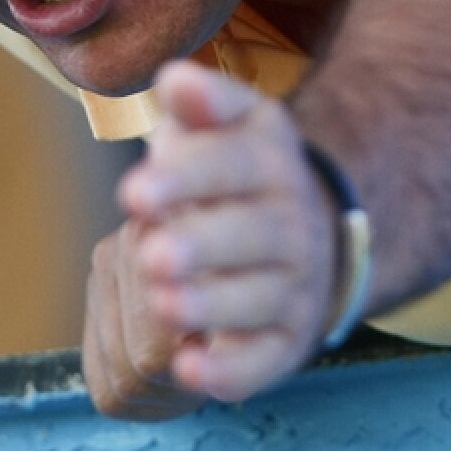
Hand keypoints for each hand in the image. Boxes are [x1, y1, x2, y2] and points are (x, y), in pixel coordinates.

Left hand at [82, 61, 339, 417]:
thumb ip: (202, 100)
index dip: (188, 178)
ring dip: (212, 305)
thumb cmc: (244, 174)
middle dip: (202, 246)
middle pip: (253, 236)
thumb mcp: (234, 123)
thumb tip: (173, 79)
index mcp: (272, 163)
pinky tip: (192, 369)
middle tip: (154, 254)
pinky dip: (234, 370)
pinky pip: (267, 360)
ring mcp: (295, 287)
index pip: (234, 166)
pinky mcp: (287, 341)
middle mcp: (293, 225)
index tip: (134, 190)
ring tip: (164, 304)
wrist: (317, 234)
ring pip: (259, 300)